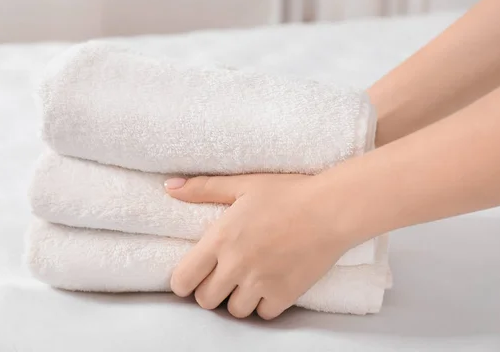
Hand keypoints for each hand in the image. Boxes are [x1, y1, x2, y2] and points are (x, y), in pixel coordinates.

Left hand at [164, 173, 354, 319]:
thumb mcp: (242, 184)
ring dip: (237, 299)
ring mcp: (260, 283)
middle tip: (222, 276)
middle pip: (205, 301)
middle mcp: (235, 266)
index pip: (182, 280)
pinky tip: (270, 285)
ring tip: (247, 280)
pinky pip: (264, 314)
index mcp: (220, 240)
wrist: (330, 209)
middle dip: (209, 291)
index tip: (193, 274)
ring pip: (234, 311)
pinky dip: (265, 304)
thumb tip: (169, 187)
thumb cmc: (287, 193)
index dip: (183, 281)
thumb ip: (202, 188)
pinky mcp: (284, 295)